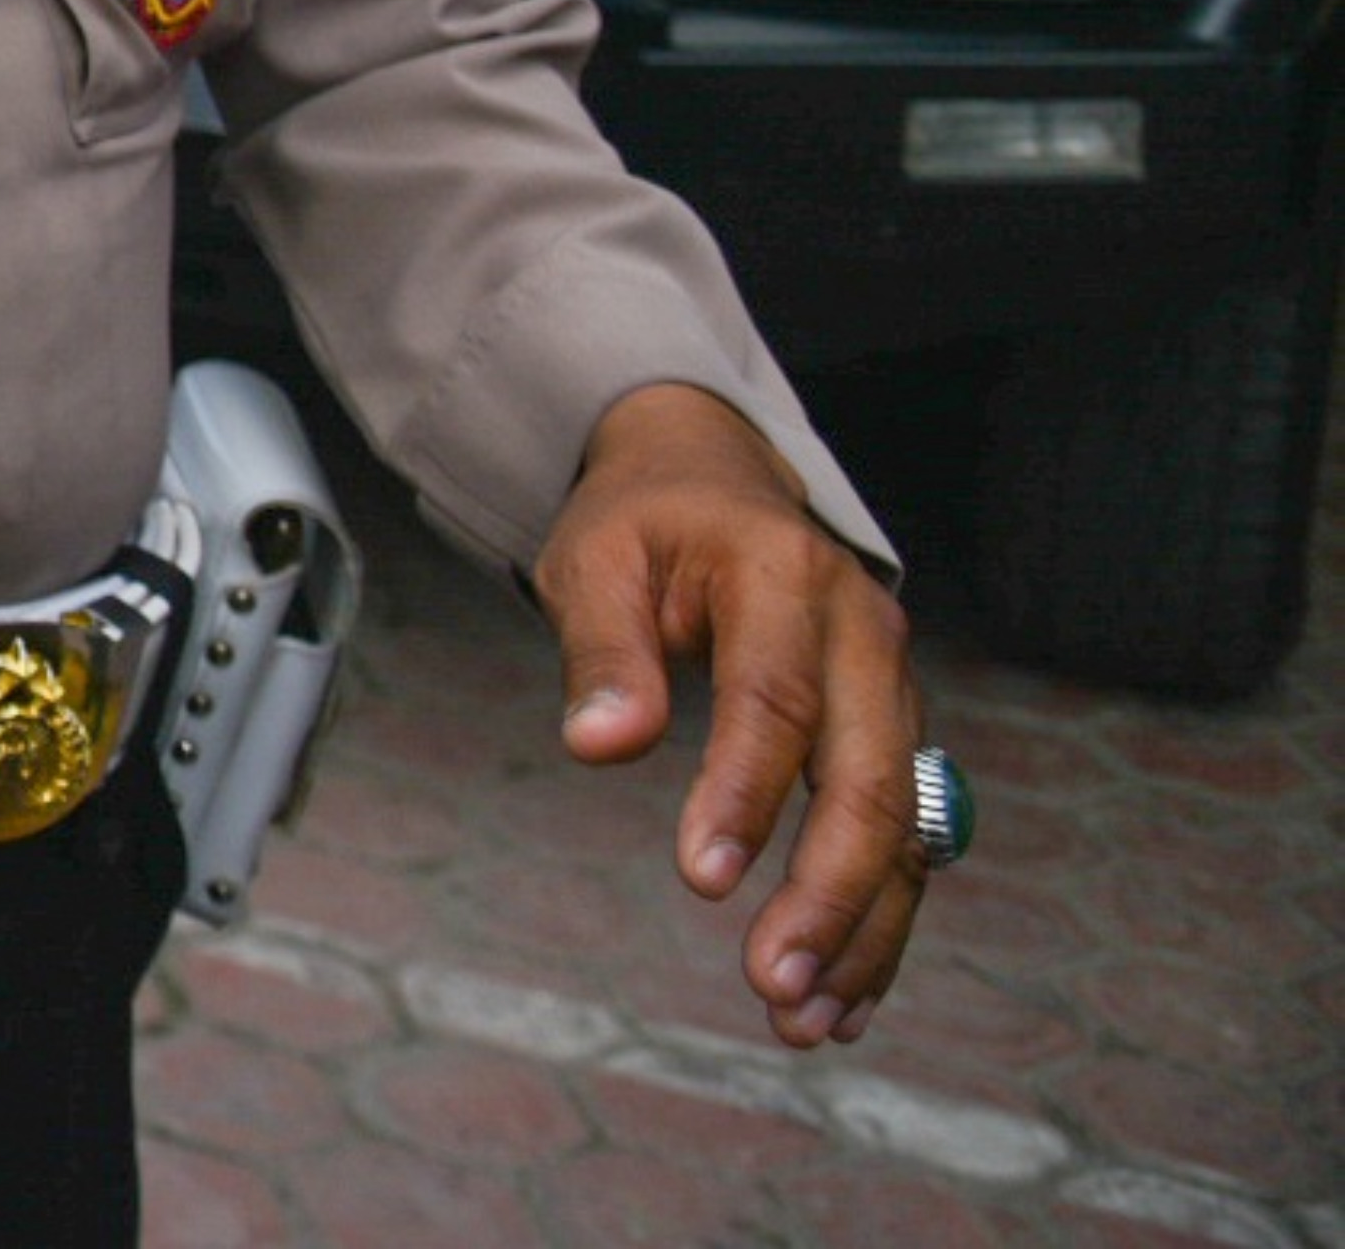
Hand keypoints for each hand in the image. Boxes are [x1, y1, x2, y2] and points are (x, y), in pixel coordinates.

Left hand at [539, 382, 924, 1048]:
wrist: (717, 480)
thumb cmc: (645, 523)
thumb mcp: (595, 559)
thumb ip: (601, 651)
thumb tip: (600, 745)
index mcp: (785, 578)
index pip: (773, 701)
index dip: (743, 794)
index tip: (702, 881)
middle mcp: (865, 637)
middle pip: (868, 779)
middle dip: (829, 894)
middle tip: (774, 985)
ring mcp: (894, 690)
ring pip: (903, 827)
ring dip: (862, 932)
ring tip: (803, 1020)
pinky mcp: (895, 738)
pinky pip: (905, 841)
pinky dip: (879, 923)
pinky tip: (844, 997)